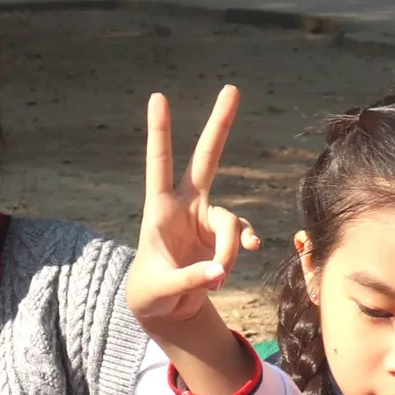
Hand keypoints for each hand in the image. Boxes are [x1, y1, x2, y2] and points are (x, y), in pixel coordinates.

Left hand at [125, 87, 259, 394]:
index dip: (160, 132)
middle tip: (231, 88)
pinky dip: (240, 250)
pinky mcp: (222, 236)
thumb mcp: (161, 290)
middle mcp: (185, 206)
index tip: (158, 97)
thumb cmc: (151, 293)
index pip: (159, 164)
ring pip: (230, 222)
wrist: (164, 306)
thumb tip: (219, 271)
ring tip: (216, 278)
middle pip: (206, 159)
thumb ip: (190, 280)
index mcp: (159, 210)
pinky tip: (242, 258)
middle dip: (219, 125)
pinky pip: (240, 237)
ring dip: (228, 251)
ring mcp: (206, 219)